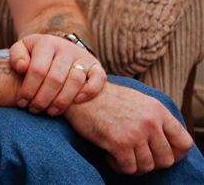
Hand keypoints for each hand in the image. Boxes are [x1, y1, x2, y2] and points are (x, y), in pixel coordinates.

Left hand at [10, 33, 105, 114]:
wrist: (58, 47)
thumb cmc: (35, 53)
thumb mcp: (22, 49)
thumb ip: (17, 56)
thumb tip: (22, 67)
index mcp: (47, 43)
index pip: (37, 70)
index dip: (28, 89)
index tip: (21, 102)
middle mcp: (66, 48)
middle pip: (55, 79)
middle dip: (42, 99)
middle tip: (34, 110)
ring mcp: (83, 57)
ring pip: (75, 81)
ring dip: (62, 101)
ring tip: (50, 112)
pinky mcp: (96, 66)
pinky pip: (98, 80)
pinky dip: (89, 92)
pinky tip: (76, 102)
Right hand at [64, 82, 193, 174]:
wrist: (78, 93)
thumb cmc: (105, 98)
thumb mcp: (137, 100)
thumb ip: (155, 117)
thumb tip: (166, 142)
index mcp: (158, 110)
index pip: (184, 143)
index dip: (176, 154)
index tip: (160, 154)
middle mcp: (150, 122)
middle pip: (167, 159)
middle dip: (152, 162)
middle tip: (137, 156)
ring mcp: (135, 132)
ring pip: (147, 167)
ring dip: (134, 165)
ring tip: (121, 156)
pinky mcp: (118, 142)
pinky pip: (129, 168)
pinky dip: (119, 166)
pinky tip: (110, 155)